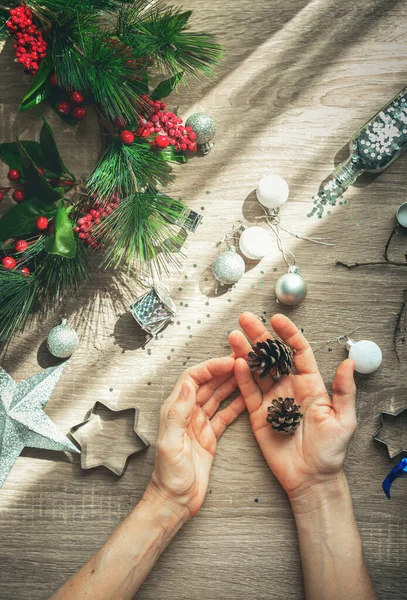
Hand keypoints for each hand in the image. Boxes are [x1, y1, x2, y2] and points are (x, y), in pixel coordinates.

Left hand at [145, 357, 244, 519]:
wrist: (175, 501)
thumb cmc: (168, 476)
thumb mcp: (170, 443)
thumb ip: (178, 413)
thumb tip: (188, 385)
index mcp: (175, 410)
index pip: (193, 379)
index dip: (210, 367)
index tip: (228, 361)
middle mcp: (187, 413)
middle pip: (206, 383)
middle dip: (223, 370)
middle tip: (243, 360)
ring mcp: (199, 424)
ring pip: (217, 396)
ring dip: (231, 383)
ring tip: (248, 372)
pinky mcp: (210, 436)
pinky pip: (225, 414)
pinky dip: (236, 404)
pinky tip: (248, 397)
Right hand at [228, 312, 356, 495]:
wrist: (311, 479)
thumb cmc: (331, 451)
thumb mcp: (344, 420)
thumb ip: (344, 391)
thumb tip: (350, 362)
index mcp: (310, 384)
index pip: (298, 352)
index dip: (288, 334)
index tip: (277, 319)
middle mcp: (289, 387)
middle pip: (272, 356)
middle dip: (259, 336)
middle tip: (246, 319)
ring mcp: (272, 400)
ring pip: (256, 370)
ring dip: (245, 352)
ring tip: (233, 336)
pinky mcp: (258, 415)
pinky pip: (248, 392)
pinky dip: (241, 377)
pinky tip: (235, 362)